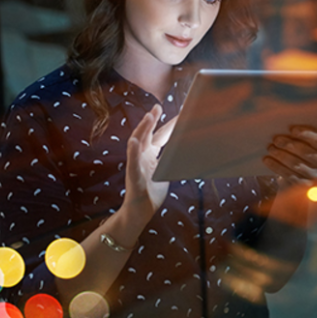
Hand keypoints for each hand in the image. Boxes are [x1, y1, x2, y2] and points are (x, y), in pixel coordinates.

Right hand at [123, 105, 176, 223]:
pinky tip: (134, 141)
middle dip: (152, 120)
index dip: (168, 125)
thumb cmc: (152, 192)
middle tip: (158, 106)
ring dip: (143, 129)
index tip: (178, 113)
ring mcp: (136, 165)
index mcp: (150, 155)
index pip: (160, 136)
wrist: (140, 211)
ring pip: (137, 143)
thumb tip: (184, 150)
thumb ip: (170, 160)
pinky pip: (132, 162)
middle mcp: (142, 156)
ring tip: (148, 117)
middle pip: (147, 134)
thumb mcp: (164, 172)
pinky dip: (133, 151)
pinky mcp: (133, 176)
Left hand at [263, 125, 316, 186]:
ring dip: (281, 156)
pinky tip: (267, 160)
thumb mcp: (303, 143)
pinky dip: (277, 167)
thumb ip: (299, 136)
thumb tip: (284, 127)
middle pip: (306, 153)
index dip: (306, 134)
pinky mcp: (305, 186)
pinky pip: (290, 176)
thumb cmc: (299, 153)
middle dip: (289, 145)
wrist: (297, 175)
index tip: (292, 130)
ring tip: (271, 148)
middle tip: (276, 140)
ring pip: (297, 165)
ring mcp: (316, 176)